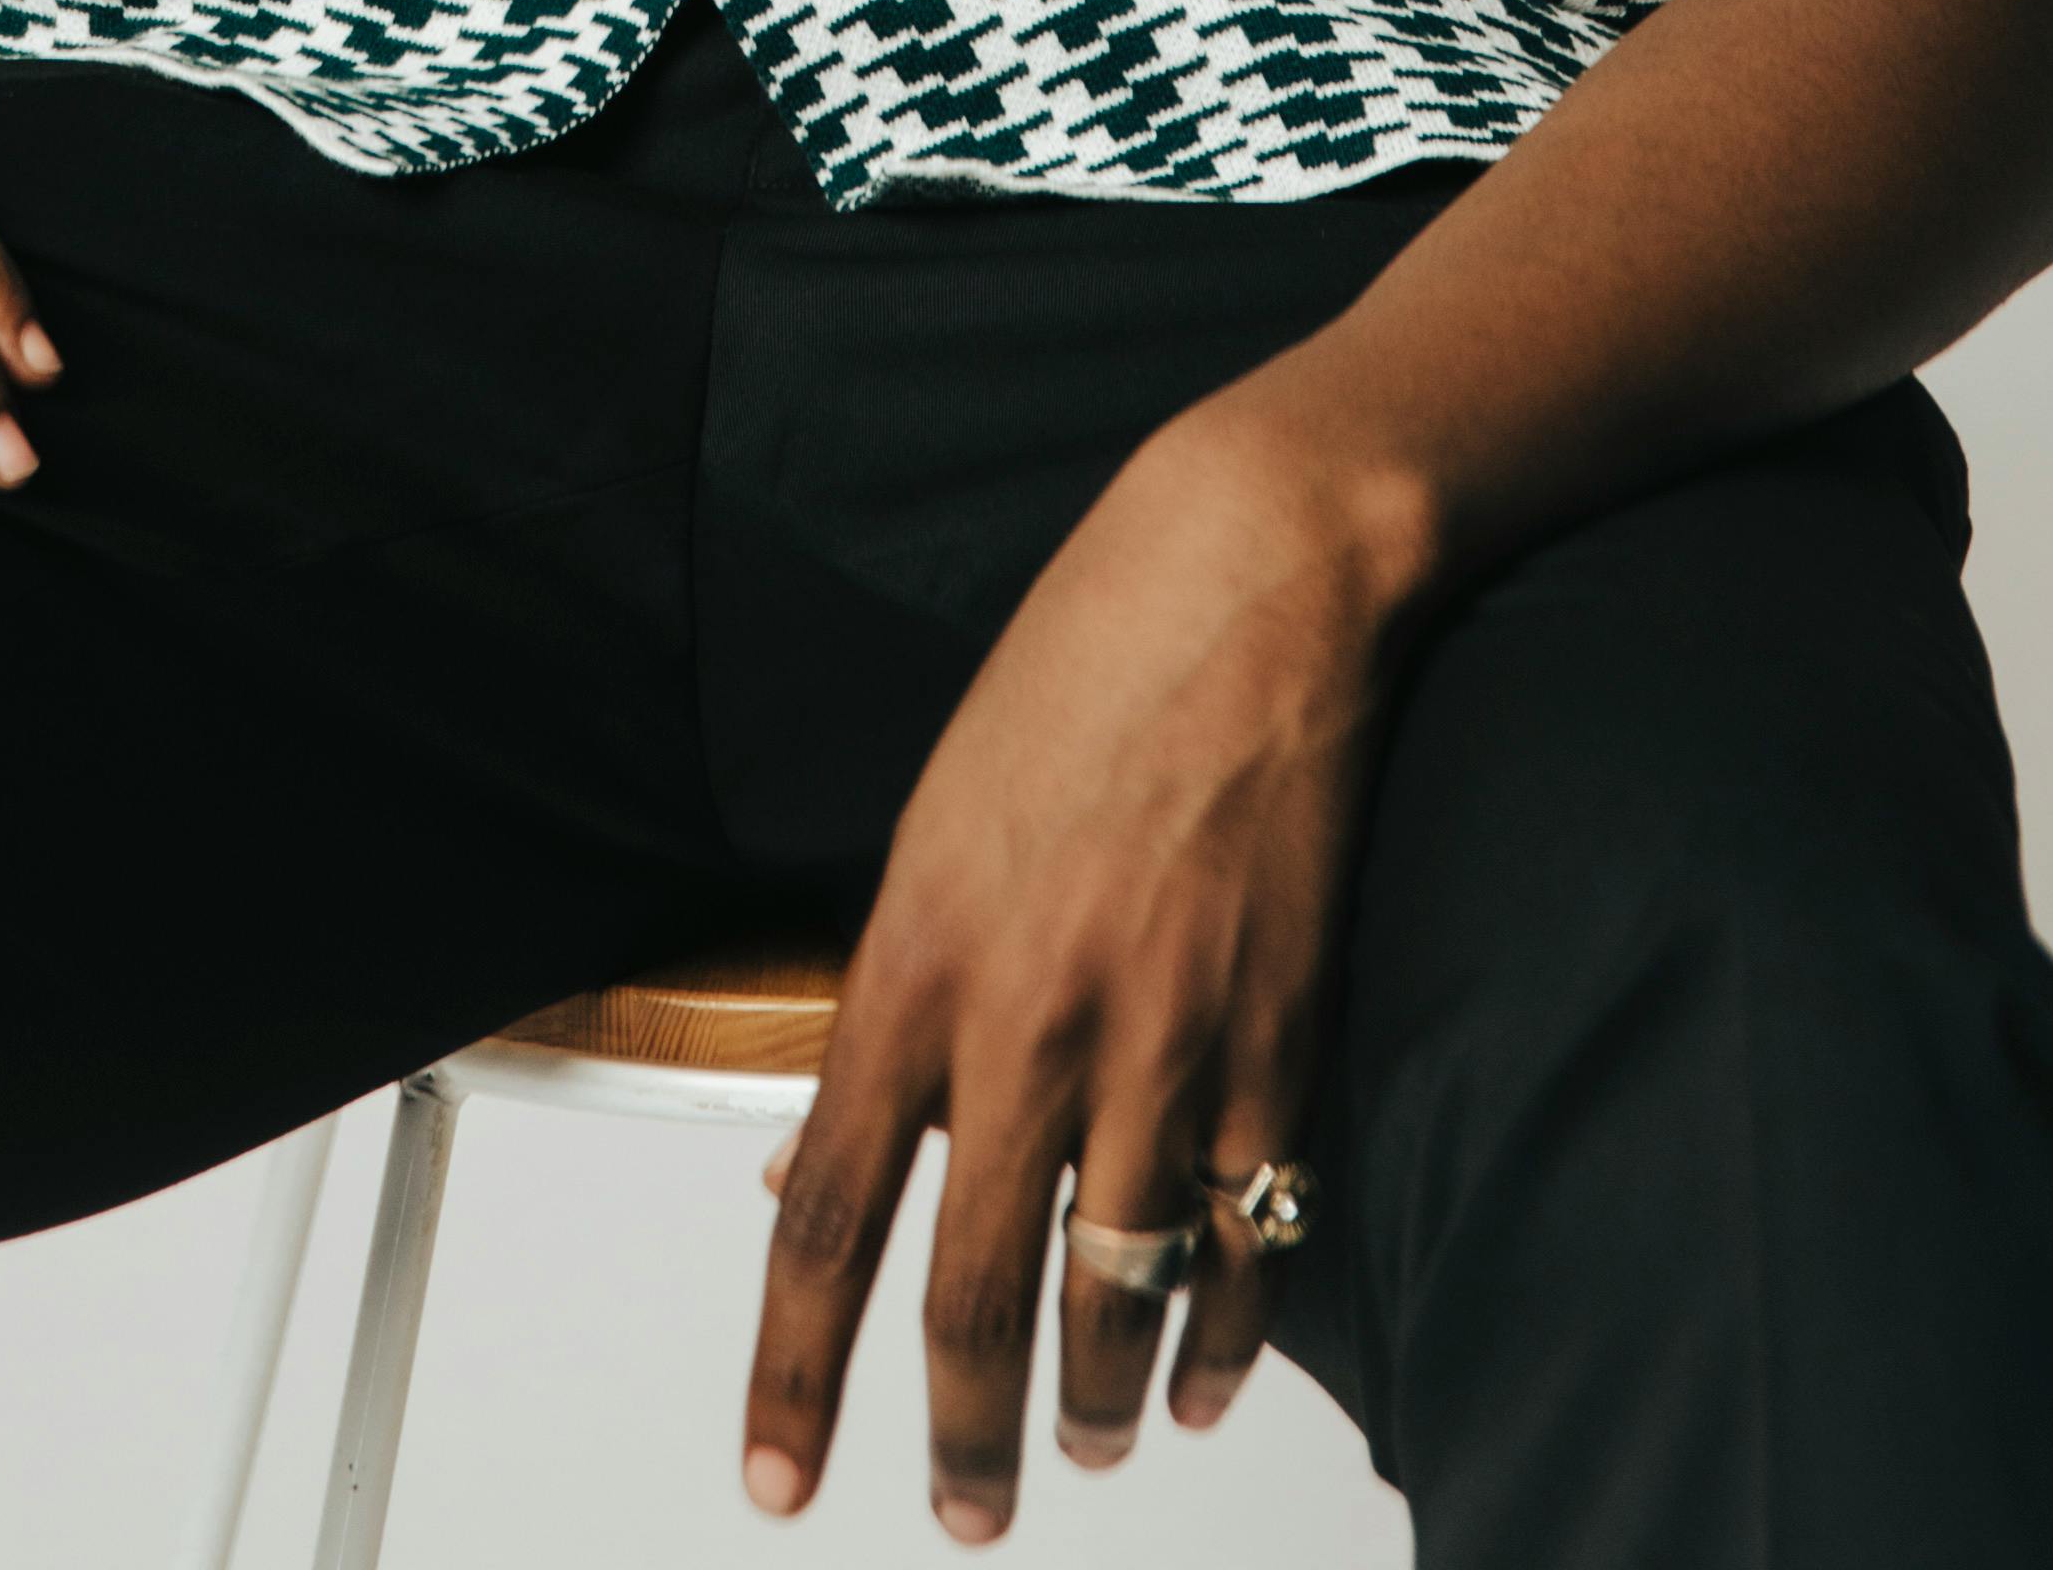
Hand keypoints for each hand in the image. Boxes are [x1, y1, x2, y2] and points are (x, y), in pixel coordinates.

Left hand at [741, 374, 1429, 1539]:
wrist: (1248, 577)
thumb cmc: (1082, 670)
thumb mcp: (932, 828)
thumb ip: (888, 1001)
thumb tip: (833, 1145)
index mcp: (917, 959)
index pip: (825, 1216)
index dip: (792, 1371)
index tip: (777, 1477)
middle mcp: (1029, 1020)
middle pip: (973, 1296)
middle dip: (960, 1439)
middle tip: (961, 1513)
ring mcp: (1161, 1039)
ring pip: (1113, 1296)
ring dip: (1095, 1403)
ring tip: (1088, 1445)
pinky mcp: (1275, 1039)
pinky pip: (1245, 1240)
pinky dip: (1227, 1335)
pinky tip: (1209, 1374)